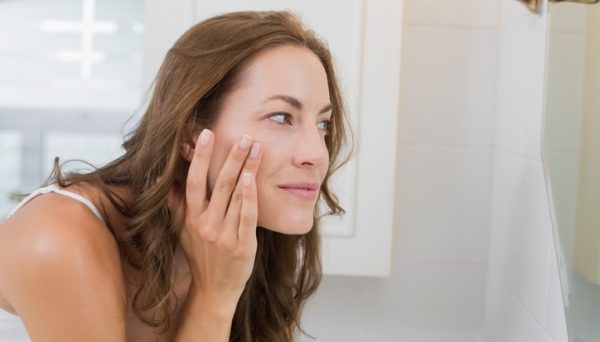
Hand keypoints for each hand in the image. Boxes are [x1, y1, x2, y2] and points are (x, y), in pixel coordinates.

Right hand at [178, 129, 261, 309]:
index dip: (200, 157)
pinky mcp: (242, 245)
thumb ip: (176, 207)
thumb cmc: (201, 257)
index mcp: (191, 218)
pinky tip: (253, 179)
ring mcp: (224, 235)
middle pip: (219, 184)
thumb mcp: (182, 232)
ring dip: (247, 169)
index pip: (193, 181)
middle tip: (244, 136)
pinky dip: (250, 197)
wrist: (214, 290)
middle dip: (232, 157)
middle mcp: (206, 224)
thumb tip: (168, 184)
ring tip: (257, 148)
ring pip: (235, 196)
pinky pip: (247, 217)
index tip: (207, 134)